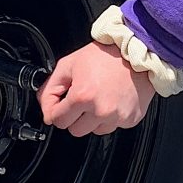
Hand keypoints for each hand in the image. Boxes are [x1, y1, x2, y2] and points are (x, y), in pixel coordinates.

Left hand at [39, 41, 154, 135]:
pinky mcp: (130, 120)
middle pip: (74, 130)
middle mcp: (100, 110)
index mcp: (82, 96)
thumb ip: (51, 86)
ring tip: (100, 97)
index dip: (55, 111)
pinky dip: (110, 117)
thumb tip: (45, 107)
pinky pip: (112, 126)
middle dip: (74, 117)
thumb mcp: (69, 64)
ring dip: (93, 118)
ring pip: (94, 131)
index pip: (57, 120)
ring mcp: (117, 117)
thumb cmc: (106, 55)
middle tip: (82, 99)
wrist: (138, 52)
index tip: (60, 104)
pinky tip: (112, 99)